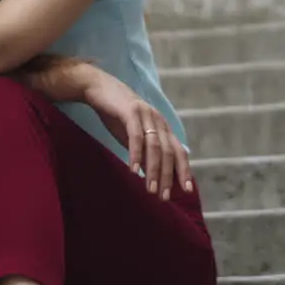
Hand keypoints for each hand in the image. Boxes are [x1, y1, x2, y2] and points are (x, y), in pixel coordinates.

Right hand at [82, 73, 192, 199]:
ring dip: (153, 170)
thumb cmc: (116, 114)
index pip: (179, 152)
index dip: (184, 171)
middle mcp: (158, 121)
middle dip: (167, 177)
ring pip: (155, 147)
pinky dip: (137, 154)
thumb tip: (153, 173)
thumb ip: (146, 150)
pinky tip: (134, 170)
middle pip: (169, 153)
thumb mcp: (134, 134)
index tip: (186, 191)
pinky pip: (136, 137)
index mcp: (162, 127)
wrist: (98, 88)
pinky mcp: (130, 112)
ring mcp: (146, 115)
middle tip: (164, 196)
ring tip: (149, 189)